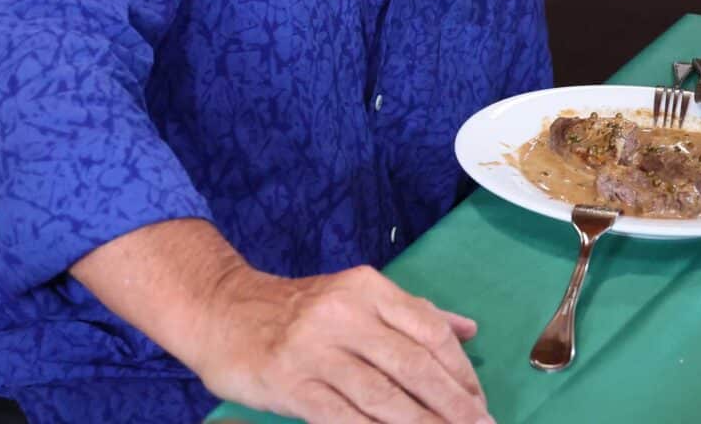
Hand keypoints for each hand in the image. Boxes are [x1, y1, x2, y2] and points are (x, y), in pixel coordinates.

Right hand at [192, 265, 491, 423]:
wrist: (221, 313)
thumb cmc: (298, 311)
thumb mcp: (357, 296)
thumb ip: (413, 313)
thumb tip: (468, 329)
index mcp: (369, 289)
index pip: (429, 330)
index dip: (460, 371)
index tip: (479, 402)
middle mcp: (345, 314)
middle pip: (413, 366)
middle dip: (452, 404)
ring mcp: (316, 350)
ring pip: (383, 396)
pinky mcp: (291, 384)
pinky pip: (343, 418)